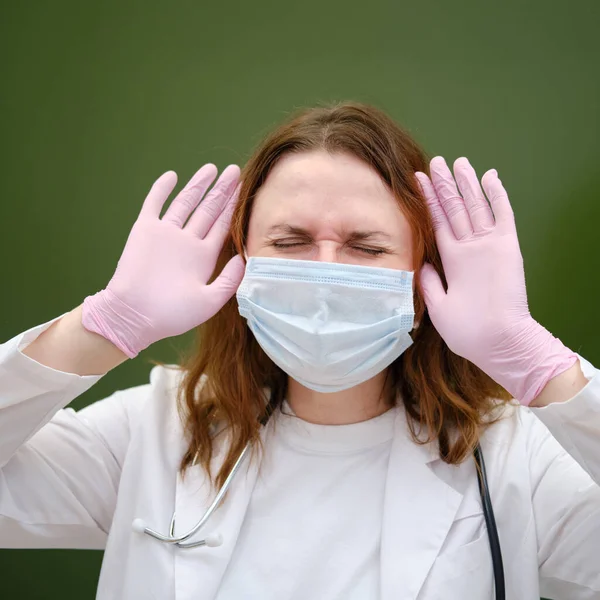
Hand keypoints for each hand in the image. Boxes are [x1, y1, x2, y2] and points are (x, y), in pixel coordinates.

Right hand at [81, 164, 244, 357]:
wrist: (134, 316)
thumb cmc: (172, 314)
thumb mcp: (210, 301)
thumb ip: (229, 280)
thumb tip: (243, 257)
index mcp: (204, 257)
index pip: (222, 225)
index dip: (233, 207)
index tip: (244, 188)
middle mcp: (187, 242)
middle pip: (208, 210)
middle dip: (222, 190)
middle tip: (233, 170)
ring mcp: (166, 234)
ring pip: (185, 203)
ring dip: (197, 185)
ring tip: (211, 168)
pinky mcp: (145, 230)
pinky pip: (154, 204)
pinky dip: (161, 190)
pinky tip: (172, 176)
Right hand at [415, 156, 576, 404]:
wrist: (504, 341)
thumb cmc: (468, 329)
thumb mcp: (439, 309)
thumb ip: (430, 283)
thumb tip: (422, 264)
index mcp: (451, 259)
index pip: (436, 220)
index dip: (427, 199)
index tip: (418, 179)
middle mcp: (470, 245)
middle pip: (455, 207)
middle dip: (444, 183)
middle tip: (436, 162)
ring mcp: (491, 244)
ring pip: (476, 206)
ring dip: (468, 183)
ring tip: (459, 162)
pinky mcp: (510, 248)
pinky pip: (504, 215)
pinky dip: (498, 195)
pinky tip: (491, 177)